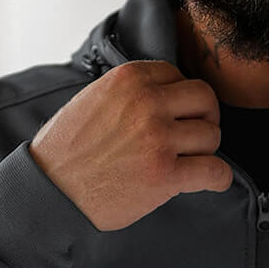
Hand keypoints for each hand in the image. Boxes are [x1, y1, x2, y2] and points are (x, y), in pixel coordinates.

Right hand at [28, 60, 230, 231]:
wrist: (50, 192)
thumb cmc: (66, 151)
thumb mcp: (93, 100)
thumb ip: (129, 92)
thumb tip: (164, 95)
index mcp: (129, 79)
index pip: (179, 76)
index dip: (181, 99)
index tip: (176, 116)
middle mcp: (147, 103)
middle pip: (205, 99)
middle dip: (204, 118)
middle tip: (193, 137)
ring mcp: (158, 138)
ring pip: (212, 135)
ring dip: (205, 151)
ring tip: (188, 162)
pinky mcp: (165, 174)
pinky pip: (215, 171)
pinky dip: (218, 178)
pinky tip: (210, 181)